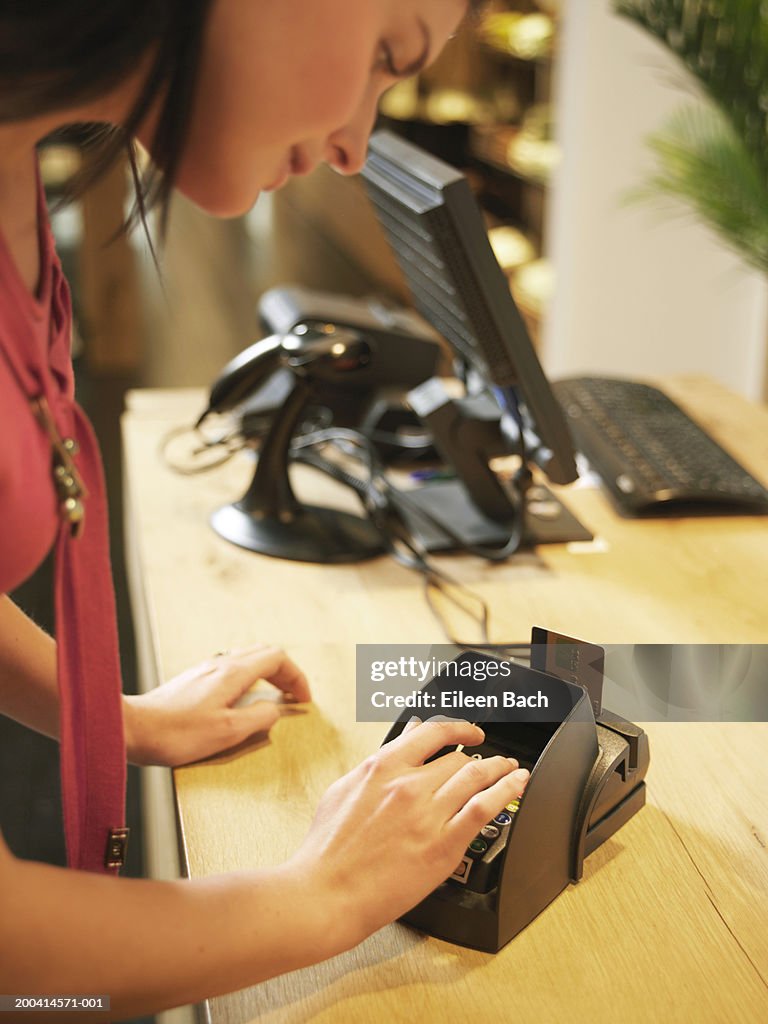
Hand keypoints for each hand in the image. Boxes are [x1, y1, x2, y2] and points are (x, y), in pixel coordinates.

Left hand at [123, 645, 310, 766]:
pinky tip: (242, 699)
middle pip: (264, 653)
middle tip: (294, 695)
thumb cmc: (176, 733)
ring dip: (267, 674)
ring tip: (273, 696)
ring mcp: (205, 669)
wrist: (132, 728)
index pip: (277, 658)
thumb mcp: (227, 732)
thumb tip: (275, 710)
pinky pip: (231, 668)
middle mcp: (220, 664)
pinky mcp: (194, 680)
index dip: (296, 676)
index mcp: (233, 673)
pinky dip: (248, 678)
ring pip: (247, 658)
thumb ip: (259, 718)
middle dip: (285, 672)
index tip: (303, 699)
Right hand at [289, 717, 529, 948]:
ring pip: (476, 777)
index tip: (471, 733)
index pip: (432, 733)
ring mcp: (428, 813)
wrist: (326, 892)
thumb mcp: (345, 789)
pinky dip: (506, 791)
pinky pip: (484, 808)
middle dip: (479, 759)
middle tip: (492, 762)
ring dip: (500, 769)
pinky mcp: (443, 844)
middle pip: (458, 759)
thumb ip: (378, 762)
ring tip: (512, 770)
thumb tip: (405, 737)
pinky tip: (517, 785)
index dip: (459, 729)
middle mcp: (408, 784)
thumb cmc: (328, 849)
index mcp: (383, 766)